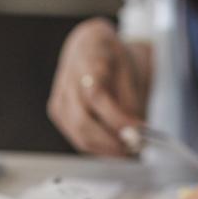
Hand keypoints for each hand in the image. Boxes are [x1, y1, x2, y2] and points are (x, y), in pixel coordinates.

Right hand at [48, 17, 147, 155]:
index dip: (117, 118)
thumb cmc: (114, 59)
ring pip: (80, 136)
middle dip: (111, 142)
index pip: (95, 95)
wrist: (92, 48)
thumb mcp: (130, 70)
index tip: (139, 130)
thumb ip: (131, 101)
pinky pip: (79, 139)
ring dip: (106, 149)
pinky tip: (116, 147)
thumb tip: (134, 134)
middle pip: (82, 122)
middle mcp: (66, 79)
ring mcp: (58, 98)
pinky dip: (99, 148)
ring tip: (129, 150)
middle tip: (135, 148)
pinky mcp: (58, 114)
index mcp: (86, 56)